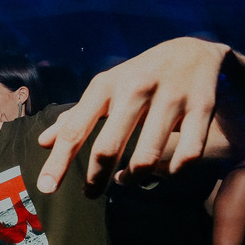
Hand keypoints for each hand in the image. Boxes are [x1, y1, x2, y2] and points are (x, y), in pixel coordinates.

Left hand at [36, 37, 230, 195]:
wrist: (194, 50)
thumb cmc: (138, 76)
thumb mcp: (105, 90)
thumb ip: (76, 117)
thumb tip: (43, 142)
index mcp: (105, 85)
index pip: (75, 129)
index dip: (58, 162)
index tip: (46, 188)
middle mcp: (135, 88)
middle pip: (107, 148)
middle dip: (95, 179)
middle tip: (90, 194)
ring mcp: (170, 96)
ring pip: (146, 158)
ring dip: (133, 178)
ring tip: (126, 180)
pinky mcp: (202, 106)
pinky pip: (186, 155)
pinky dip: (173, 172)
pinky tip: (164, 173)